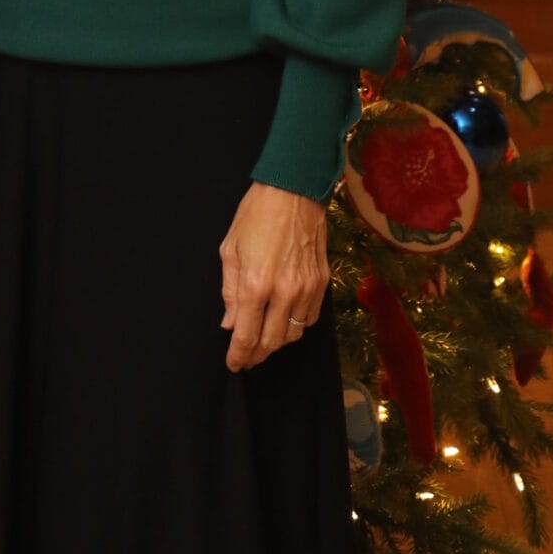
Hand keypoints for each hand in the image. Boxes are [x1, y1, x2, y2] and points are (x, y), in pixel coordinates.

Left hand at [219, 181, 327, 370]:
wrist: (293, 189)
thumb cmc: (256, 213)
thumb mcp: (230, 248)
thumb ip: (230, 291)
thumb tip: (230, 323)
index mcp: (256, 284)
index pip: (247, 335)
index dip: (239, 355)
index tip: (234, 364)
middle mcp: (284, 292)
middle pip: (272, 342)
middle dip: (257, 354)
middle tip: (246, 357)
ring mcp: (307, 289)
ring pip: (294, 334)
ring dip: (277, 342)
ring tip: (263, 341)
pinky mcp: (322, 282)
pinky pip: (310, 318)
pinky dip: (296, 326)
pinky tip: (285, 322)